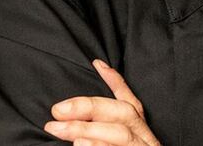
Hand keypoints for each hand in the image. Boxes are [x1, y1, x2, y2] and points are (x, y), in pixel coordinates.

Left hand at [44, 59, 160, 145]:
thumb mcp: (116, 140)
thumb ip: (102, 131)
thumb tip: (70, 124)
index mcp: (141, 133)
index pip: (130, 103)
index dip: (115, 82)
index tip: (97, 64)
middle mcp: (145, 139)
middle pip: (124, 113)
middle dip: (90, 108)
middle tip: (57, 110)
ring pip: (121, 133)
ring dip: (88, 129)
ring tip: (60, 129)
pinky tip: (79, 145)